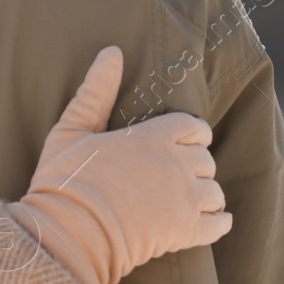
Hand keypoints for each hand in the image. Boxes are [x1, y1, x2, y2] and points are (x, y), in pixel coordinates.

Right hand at [6, 46, 231, 283]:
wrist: (68, 233)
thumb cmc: (64, 180)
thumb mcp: (72, 130)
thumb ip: (95, 92)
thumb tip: (112, 51)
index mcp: (153, 136)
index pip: (193, 127)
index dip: (190, 135)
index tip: (179, 145)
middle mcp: (176, 163)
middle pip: (205, 159)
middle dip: (193, 167)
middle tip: (171, 178)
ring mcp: (185, 199)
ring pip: (214, 192)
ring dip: (203, 197)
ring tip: (181, 203)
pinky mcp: (187, 232)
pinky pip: (219, 224)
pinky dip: (216, 224)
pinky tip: (201, 225)